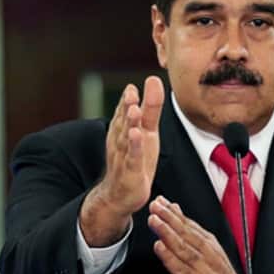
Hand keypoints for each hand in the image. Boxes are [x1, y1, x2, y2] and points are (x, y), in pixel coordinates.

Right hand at [79, 76, 164, 245]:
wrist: (121, 195)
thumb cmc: (135, 160)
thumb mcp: (148, 131)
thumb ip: (151, 107)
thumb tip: (153, 79)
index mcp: (124, 130)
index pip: (124, 111)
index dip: (127, 99)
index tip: (132, 87)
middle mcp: (121, 141)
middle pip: (123, 122)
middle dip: (126, 107)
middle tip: (131, 92)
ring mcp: (124, 157)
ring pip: (126, 138)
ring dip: (129, 124)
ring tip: (134, 110)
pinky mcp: (131, 172)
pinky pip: (133, 158)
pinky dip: (134, 146)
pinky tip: (136, 135)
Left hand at [148, 195, 249, 273]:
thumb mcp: (213, 253)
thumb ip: (194, 235)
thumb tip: (177, 213)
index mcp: (210, 245)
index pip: (190, 224)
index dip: (174, 212)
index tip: (161, 201)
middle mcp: (206, 254)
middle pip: (186, 232)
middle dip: (169, 217)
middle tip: (155, 205)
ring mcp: (202, 268)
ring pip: (182, 246)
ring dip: (167, 232)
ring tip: (154, 221)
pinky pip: (181, 269)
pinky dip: (170, 257)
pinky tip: (160, 248)